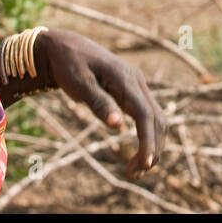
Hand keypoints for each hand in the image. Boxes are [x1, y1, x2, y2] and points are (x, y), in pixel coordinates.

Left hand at [36, 29, 166, 179]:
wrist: (65, 47)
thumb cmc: (69, 66)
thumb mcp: (78, 84)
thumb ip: (98, 103)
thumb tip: (117, 126)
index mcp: (125, 79)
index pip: (145, 114)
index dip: (148, 141)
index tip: (144, 165)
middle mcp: (137, 81)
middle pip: (156, 119)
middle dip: (151, 149)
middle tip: (133, 175)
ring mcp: (137, 86)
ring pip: (156, 119)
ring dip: (151, 145)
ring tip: (134, 171)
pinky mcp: (132, 92)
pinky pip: (147, 116)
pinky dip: (146, 137)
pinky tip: (135, 154)